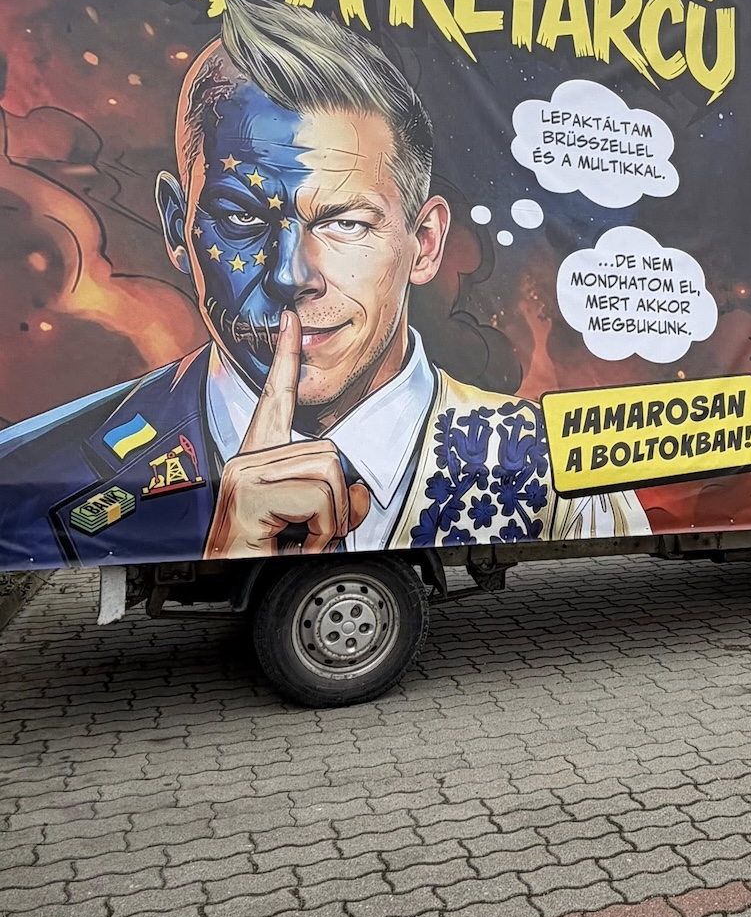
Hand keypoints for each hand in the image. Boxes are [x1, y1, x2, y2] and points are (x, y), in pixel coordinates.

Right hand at [204, 310, 371, 557]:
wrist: (222, 597)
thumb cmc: (267, 561)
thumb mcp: (315, 529)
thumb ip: (341, 503)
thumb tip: (361, 490)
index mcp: (257, 464)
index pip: (275, 401)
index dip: (284, 359)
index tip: (289, 320)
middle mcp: (245, 461)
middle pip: (331, 453)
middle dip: (338, 503)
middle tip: (309, 535)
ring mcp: (242, 474)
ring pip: (331, 473)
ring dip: (331, 520)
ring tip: (298, 542)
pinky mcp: (246, 492)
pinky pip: (320, 498)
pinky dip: (322, 532)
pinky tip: (291, 547)